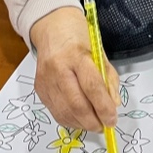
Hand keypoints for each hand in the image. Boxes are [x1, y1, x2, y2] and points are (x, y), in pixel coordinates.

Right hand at [30, 7, 120, 131]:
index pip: (92, 87)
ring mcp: (46, 80)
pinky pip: (55, 111)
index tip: (113, 119)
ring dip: (82, 124)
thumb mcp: (99, 52)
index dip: (104, 107)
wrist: (51, 27)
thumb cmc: (79, 37)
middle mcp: (58, 69)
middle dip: (93, 121)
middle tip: (104, 126)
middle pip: (76, 104)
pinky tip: (80, 118)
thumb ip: (108, 78)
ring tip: (94, 124)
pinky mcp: (39, 89)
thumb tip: (113, 104)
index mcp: (76, 55)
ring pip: (64, 112)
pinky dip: (70, 120)